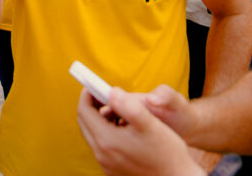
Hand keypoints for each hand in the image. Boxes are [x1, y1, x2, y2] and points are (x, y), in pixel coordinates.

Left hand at [77, 88, 202, 175]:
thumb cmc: (167, 152)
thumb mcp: (150, 123)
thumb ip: (129, 105)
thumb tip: (111, 91)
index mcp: (107, 140)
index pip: (84, 111)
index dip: (87, 94)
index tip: (93, 84)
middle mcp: (102, 155)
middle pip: (85, 123)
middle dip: (91, 106)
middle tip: (103, 94)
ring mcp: (106, 165)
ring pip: (93, 135)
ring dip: (100, 119)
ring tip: (118, 110)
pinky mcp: (113, 170)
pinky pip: (102, 146)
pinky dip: (106, 132)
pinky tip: (124, 128)